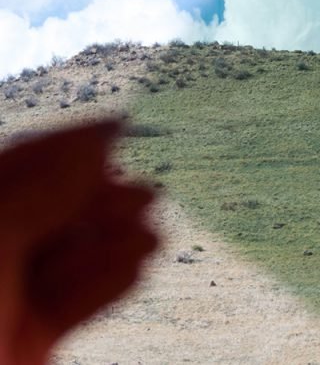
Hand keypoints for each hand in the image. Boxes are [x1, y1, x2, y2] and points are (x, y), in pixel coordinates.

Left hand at [0, 121, 157, 364]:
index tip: (118, 127)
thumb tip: (93, 140)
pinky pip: (70, 305)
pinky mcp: (24, 344)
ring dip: (110, 243)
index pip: (9, 168)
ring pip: (60, 260)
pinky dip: (107, 284)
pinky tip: (139, 263)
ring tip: (153, 231)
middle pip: (40, 212)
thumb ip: (39, 190)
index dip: (62, 144)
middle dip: (96, 199)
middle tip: (147, 189)